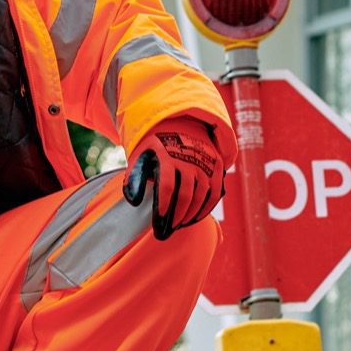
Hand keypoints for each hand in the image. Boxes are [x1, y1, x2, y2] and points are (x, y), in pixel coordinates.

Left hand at [136, 116, 224, 237]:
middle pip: (186, 194)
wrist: (179, 121)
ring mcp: (204, 161)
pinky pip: (215, 192)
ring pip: (201, 195)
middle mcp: (188, 158)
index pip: (166, 186)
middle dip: (177, 215)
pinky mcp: (216, 164)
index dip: (163, 206)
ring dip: (191, 214)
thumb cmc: (155, 146)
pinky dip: (207, 207)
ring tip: (181, 224)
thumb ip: (134, 178)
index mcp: (167, 155)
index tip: (158, 221)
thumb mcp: (140, 155)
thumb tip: (134, 201)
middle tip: (169, 228)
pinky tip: (197, 217)